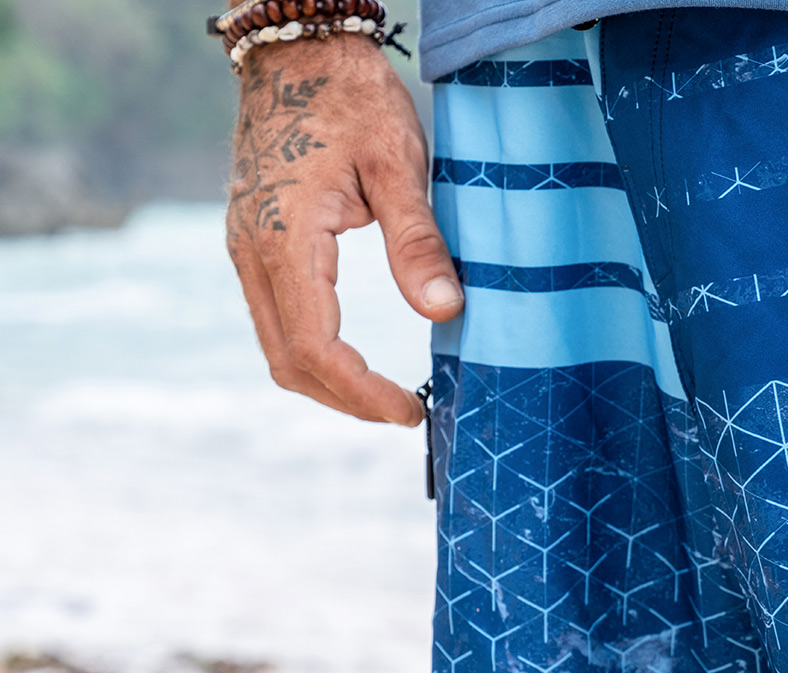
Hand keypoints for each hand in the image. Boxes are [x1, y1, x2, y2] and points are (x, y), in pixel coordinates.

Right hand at [226, 34, 461, 424]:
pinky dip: (313, 350)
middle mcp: (252, 251)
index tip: (412, 409)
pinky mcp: (252, 242)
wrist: (297, 49)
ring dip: (328, 381)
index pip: (316, 347)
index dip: (362, 392)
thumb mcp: (398, 163)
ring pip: (277, 345)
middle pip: (288, 360)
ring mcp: (245, 247)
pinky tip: (355, 358)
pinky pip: (277, 317)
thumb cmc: (352, 97)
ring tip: (385, 394)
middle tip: (405, 410)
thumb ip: (418, 242)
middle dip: (346, 399)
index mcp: (285, 238)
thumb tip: (445, 312)